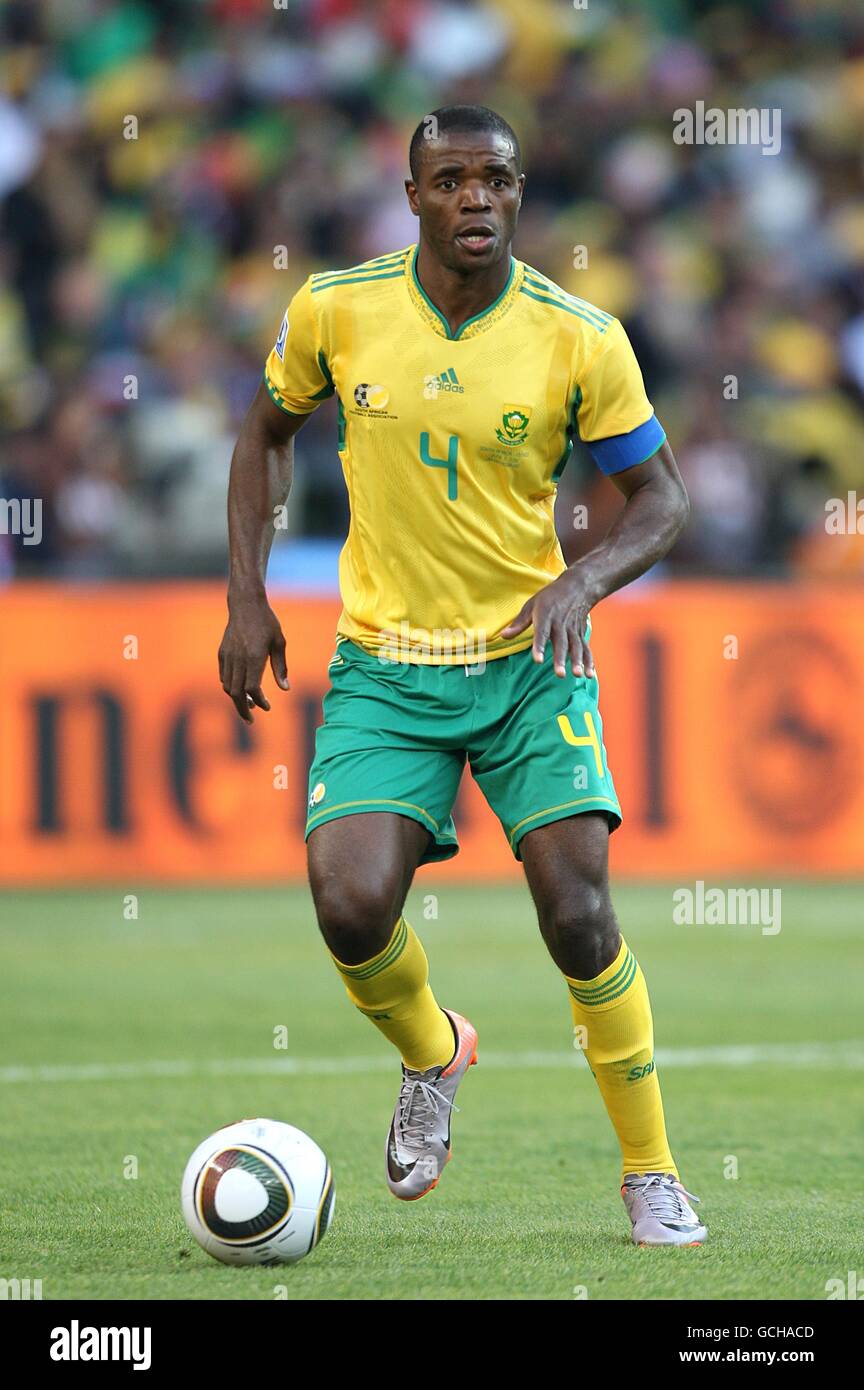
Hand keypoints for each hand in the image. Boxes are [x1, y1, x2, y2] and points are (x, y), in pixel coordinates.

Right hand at [219, 592, 289, 722]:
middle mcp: (238, 658)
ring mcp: (228, 656)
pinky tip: (240, 689)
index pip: (252, 688)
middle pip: (236, 692)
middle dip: (243, 709)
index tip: (267, 707)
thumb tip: (285, 689)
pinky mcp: (222, 653)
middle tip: (251, 721)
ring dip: (237, 699)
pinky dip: (231, 687)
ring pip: (228, 686)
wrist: (245, 604)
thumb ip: (281, 667)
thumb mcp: (279, 643)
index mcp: (254, 656)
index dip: (259, 701)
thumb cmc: (267, 622)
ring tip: (249, 705)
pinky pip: (224, 676)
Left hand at [501, 572, 595, 677]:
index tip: (538, 660)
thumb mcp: (531, 604)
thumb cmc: (550, 597)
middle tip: (560, 674)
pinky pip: (585, 648)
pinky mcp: (581, 633)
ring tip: (576, 675)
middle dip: (561, 659)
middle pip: (561, 643)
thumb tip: (502, 636)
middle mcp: (561, 623)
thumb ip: (519, 623)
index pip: (542, 633)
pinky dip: (588, 661)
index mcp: (546, 615)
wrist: (577, 586)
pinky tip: (589, 675)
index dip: (540, 647)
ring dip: (577, 661)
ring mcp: (573, 629)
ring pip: (576, 647)